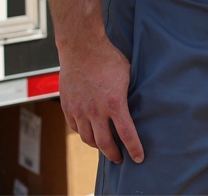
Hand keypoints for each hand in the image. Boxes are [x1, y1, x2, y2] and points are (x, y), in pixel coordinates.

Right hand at [59, 36, 142, 164]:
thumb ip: (130, 92)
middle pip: (104, 143)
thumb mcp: (128, 74)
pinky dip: (83, 133)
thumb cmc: (107, 57)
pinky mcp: (68, 106)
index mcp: (114, 103)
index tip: (139, 158)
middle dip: (114, 154)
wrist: (82, 47)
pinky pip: (75, 128)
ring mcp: (79, 110)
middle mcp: (95, 111)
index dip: (134, 148)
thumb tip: (138, 102)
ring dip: (98, 146)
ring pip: (88, 138)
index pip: (126, 134)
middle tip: (120, 158)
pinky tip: (90, 132)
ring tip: (105, 146)